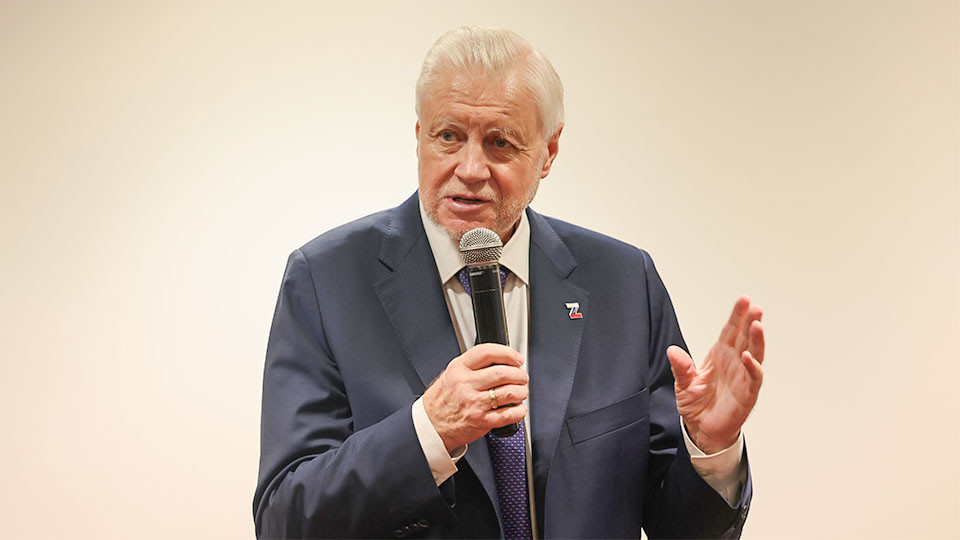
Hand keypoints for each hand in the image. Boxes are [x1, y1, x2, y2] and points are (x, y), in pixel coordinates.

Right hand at [422, 343, 528, 452]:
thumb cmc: (442, 400)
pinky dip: (519, 411)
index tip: (516, 358)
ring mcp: (474, 404)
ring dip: (521, 391)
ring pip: (509, 393)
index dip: (507, 353)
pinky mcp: (481, 421)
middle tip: (522, 377)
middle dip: (519, 374)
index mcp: (459, 369)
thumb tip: (500, 360)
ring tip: (521, 391)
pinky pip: (508, 415)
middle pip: (503, 373)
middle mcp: (466, 385)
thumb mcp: (450, 374)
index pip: (487, 352)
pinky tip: (519, 408)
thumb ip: (472, 366)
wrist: (431, 426)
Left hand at [667, 295, 764, 454]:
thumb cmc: (696, 404)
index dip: (737, 316)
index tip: (744, 300)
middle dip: (750, 322)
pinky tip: (748, 357)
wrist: (702, 428)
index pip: (731, 331)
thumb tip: (672, 351)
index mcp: (720, 356)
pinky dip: (752, 367)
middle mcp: (734, 363)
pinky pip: (753, 378)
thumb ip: (681, 367)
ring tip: (757, 325)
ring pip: (754, 354)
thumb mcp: (683, 383)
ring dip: (757, 340)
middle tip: (755, 307)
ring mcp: (743, 377)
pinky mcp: (747, 394)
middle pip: (745, 338)